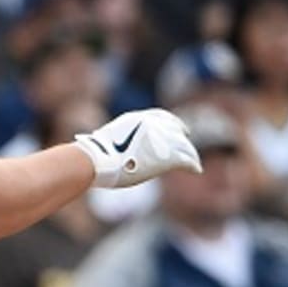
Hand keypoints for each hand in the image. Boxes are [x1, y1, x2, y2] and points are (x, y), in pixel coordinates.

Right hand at [74, 109, 201, 188]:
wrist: (97, 160)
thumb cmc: (91, 157)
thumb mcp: (104, 143)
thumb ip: (112, 144)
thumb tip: (97, 155)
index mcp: (137, 119)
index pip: (160, 117)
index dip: (171, 123)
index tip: (178, 128)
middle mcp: (153, 125)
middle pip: (175, 130)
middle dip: (182, 137)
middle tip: (187, 144)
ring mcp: (162, 139)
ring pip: (183, 146)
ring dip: (189, 154)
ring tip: (193, 162)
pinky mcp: (167, 155)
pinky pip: (186, 159)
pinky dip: (192, 164)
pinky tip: (196, 170)